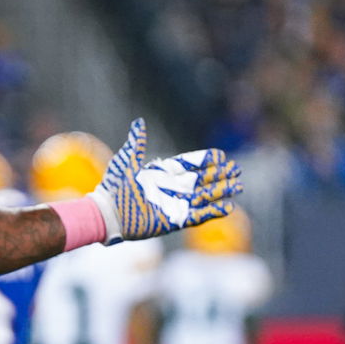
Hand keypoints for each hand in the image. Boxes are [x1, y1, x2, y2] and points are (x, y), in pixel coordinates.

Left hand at [89, 119, 241, 241]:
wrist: (107, 213)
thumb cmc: (114, 187)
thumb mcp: (126, 161)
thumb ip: (136, 143)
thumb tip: (139, 123)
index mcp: (161, 174)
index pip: (188, 165)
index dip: (204, 160)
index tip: (220, 155)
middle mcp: (170, 189)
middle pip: (201, 180)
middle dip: (219, 176)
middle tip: (236, 170)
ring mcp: (173, 205)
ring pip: (203, 197)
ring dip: (220, 192)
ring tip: (237, 186)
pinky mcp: (173, 220)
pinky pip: (197, 216)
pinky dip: (212, 212)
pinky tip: (228, 207)